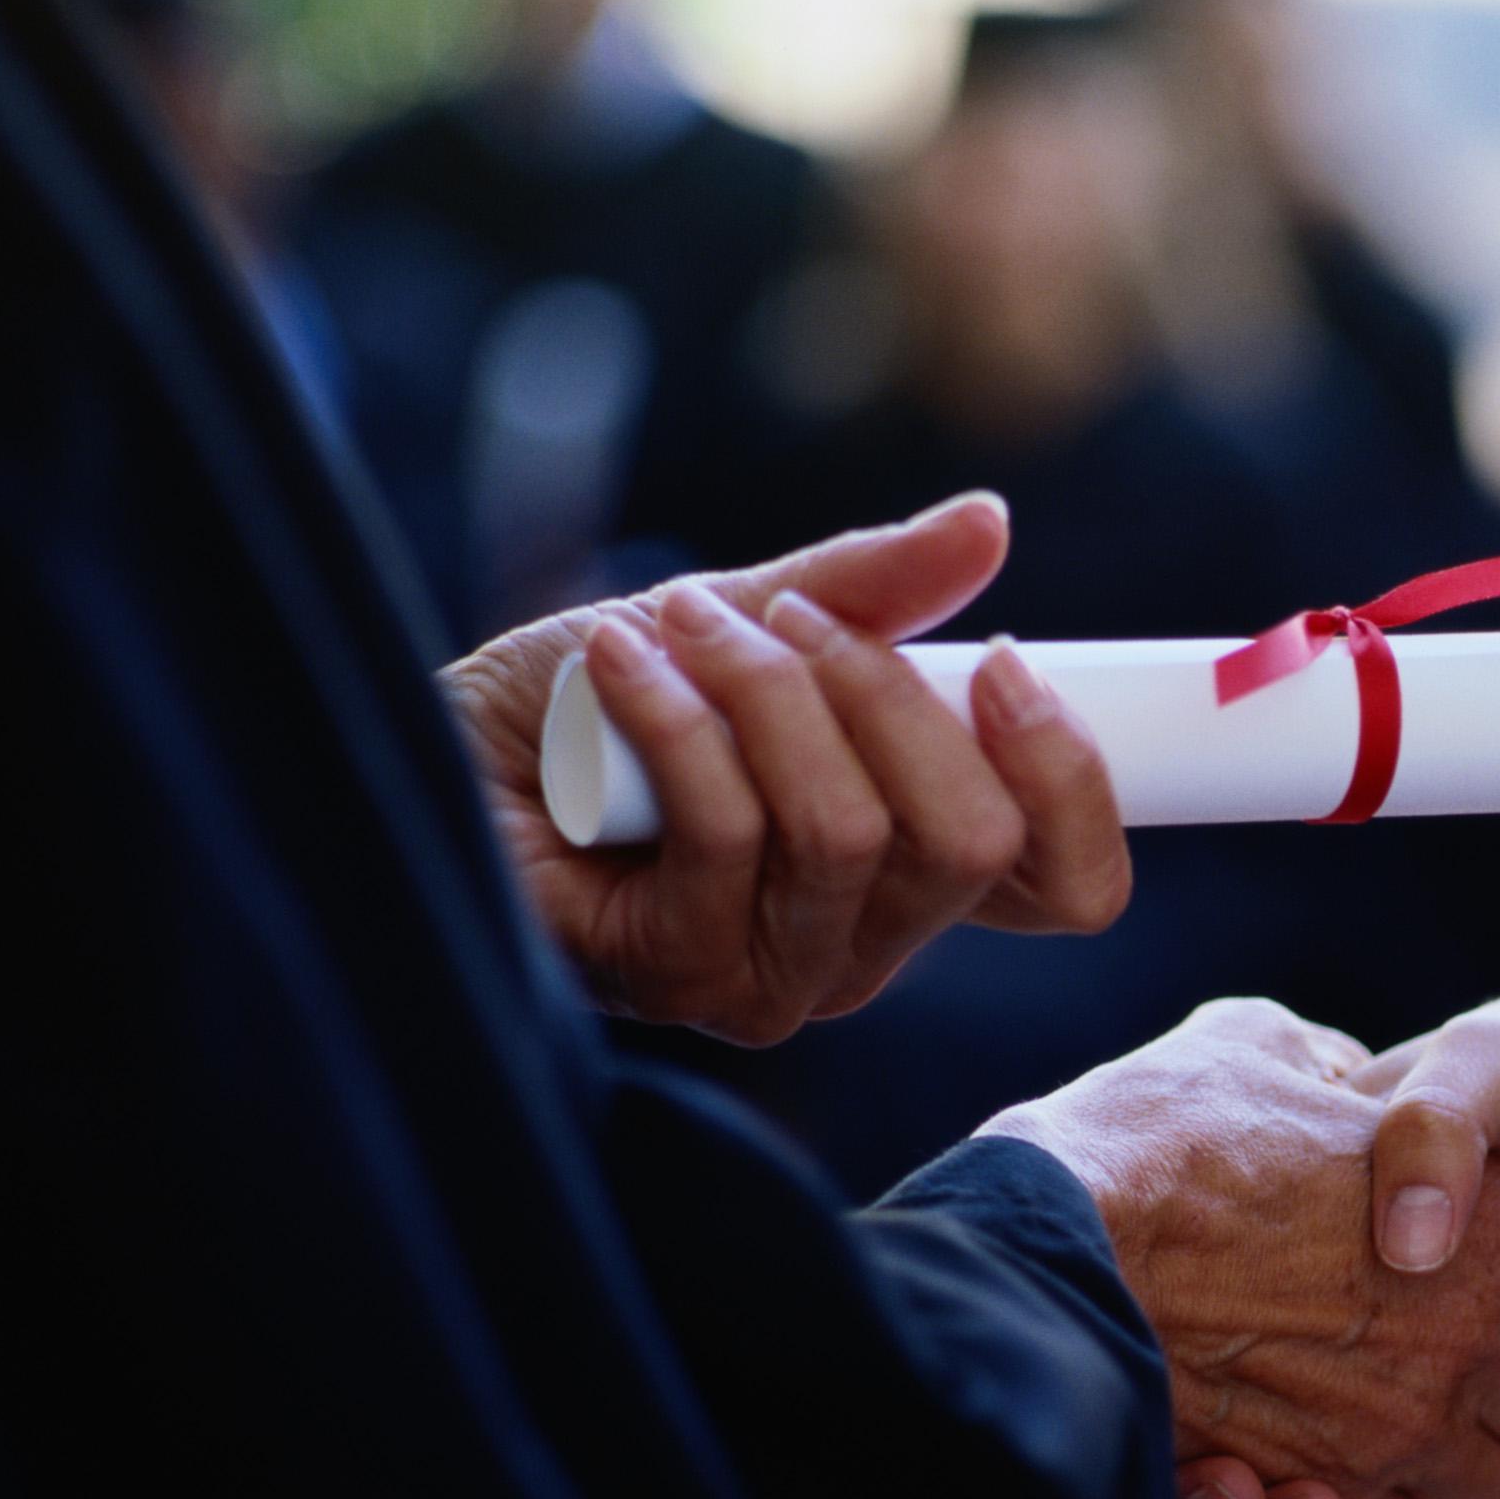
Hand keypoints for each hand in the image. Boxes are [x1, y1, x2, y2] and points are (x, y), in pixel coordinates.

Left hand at [441, 493, 1131, 1043]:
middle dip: (884, 693)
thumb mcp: (747, 622)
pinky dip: (677, 715)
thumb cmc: (587, 709)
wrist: (429, 754)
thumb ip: (870, 591)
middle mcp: (860, 948)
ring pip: (849, 834)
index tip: (1003, 657)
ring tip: (683, 627)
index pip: (1067, 886)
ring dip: (765, 693)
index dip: (1070, 776)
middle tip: (785, 620)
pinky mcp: (678, 976)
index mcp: (908, 876)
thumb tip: (987, 520)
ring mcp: (772, 978)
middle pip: (968, 843)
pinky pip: (729, 832)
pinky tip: (621, 664)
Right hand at [982, 1000, 1499, 1498]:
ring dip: (1451, 1478)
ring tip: (1387, 1433)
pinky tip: (1312, 1476)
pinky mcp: (1318, 1497)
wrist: (1047, 1238)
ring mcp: (1397, 1432)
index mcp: (1493, 1222)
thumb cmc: (1155, 1132)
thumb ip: (1336, 1073)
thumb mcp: (1260, 1047)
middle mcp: (1466, 1341)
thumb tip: (1342, 1090)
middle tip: (1469, 1372)